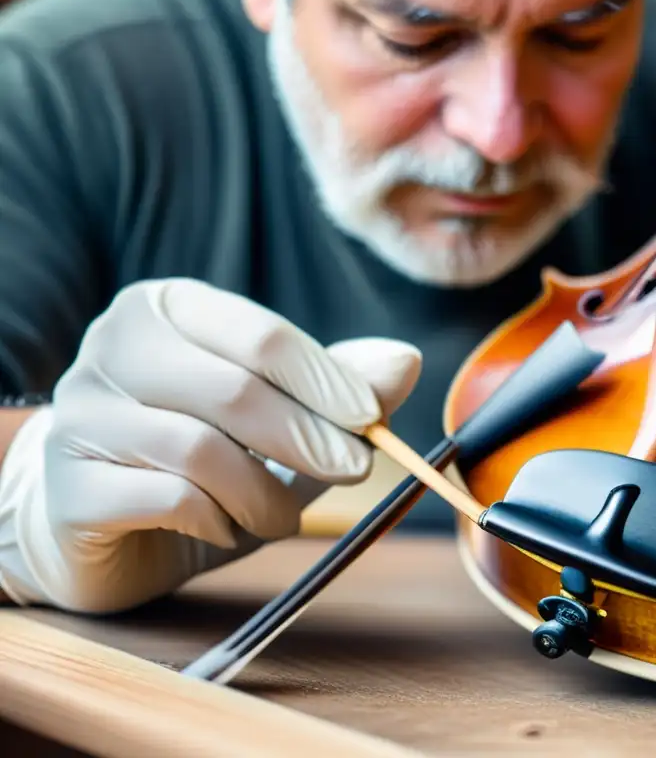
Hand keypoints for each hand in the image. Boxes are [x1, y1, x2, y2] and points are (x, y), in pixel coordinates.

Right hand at [0, 278, 420, 613]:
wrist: (96, 520)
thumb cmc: (196, 457)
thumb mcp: (273, 417)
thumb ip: (334, 388)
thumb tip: (405, 362)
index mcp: (168, 310)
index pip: (261, 335)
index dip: (326, 380)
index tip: (372, 420)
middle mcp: (114, 348)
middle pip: (234, 391)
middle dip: (309, 438)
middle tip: (353, 470)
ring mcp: (81, 415)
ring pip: (200, 449)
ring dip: (264, 495)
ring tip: (282, 517)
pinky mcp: (69, 486)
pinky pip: (166, 498)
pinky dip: (216, 519)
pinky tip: (226, 527)